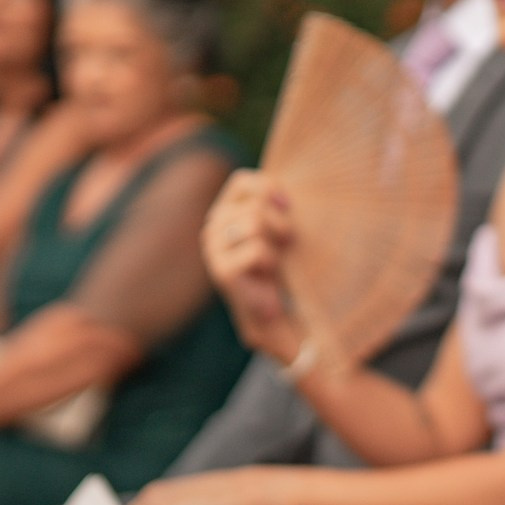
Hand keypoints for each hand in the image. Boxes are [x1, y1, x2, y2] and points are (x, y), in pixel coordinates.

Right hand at [202, 169, 302, 365]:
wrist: (283, 322)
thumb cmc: (287, 273)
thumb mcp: (283, 233)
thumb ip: (277, 208)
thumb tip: (285, 192)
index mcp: (226, 213)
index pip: (241, 181)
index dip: (268, 188)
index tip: (290, 207)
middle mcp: (213, 228)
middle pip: (254, 204)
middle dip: (280, 225)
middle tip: (284, 250)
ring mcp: (214, 250)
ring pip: (254, 223)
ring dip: (276, 248)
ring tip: (274, 270)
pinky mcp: (222, 273)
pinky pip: (256, 250)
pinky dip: (270, 266)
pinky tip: (268, 288)